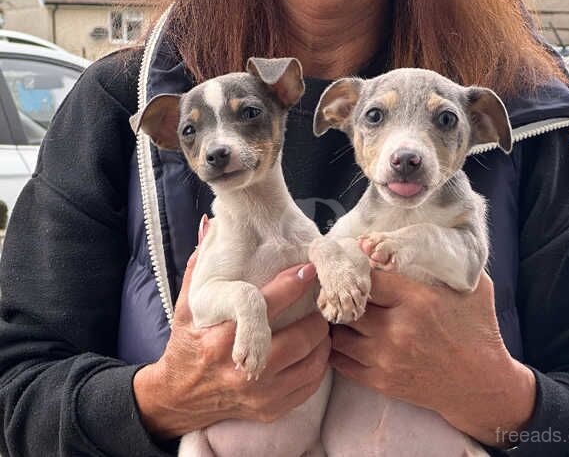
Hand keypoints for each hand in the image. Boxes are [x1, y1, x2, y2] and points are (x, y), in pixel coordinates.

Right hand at [133, 217, 330, 439]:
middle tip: (319, 300)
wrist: (180, 399)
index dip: (292, 283)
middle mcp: (242, 368)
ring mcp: (259, 394)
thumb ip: (201, 266)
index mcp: (220, 337)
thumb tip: (210, 224)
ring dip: (322, 339)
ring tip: (320, 322)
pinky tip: (314, 348)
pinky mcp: (271, 409)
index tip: (307, 268)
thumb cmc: (187, 345)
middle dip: (316, 315)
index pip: (264, 305)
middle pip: (302, 336)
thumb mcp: (185, 306)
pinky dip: (318, 364)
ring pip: (313, 361)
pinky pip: (311, 384)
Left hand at [330, 270, 535, 446]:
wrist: (482, 385)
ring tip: (341, 314)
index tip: (357, 267)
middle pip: (350, 305)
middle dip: (346, 297)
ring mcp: (387, 358)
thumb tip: (423, 240)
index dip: (360, 270)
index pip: (369, 278)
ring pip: (339, 334)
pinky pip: (341, 361)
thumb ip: (447, 262)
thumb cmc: (478, 330)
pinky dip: (337, 349)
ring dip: (338, 324)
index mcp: (418, 300)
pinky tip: (344, 338)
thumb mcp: (473, 287)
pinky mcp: (382, 381)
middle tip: (341, 290)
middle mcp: (398, 329)